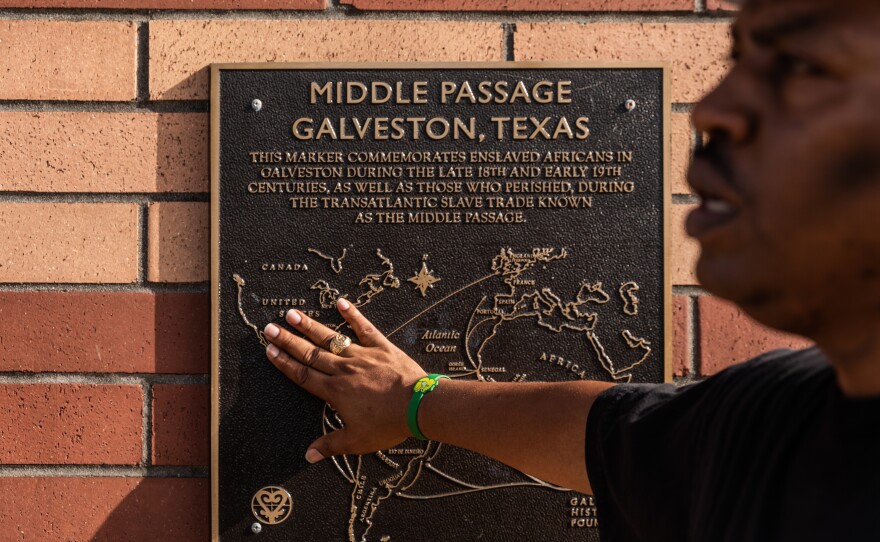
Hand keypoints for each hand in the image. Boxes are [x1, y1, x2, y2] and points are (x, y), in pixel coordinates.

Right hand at [262, 298, 426, 463]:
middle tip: (270, 328)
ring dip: (310, 326)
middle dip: (288, 341)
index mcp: (335, 392)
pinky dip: (353, 315)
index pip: (303, 375)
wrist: (418, 406)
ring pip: (330, 339)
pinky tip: (341, 302)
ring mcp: (362, 355)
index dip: (284, 363)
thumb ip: (330, 446)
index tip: (270, 351)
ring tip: (292, 314)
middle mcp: (343, 370)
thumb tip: (308, 455)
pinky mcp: (381, 347)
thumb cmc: (388, 425)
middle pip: (310, 353)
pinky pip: (364, 328)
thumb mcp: (356, 441)